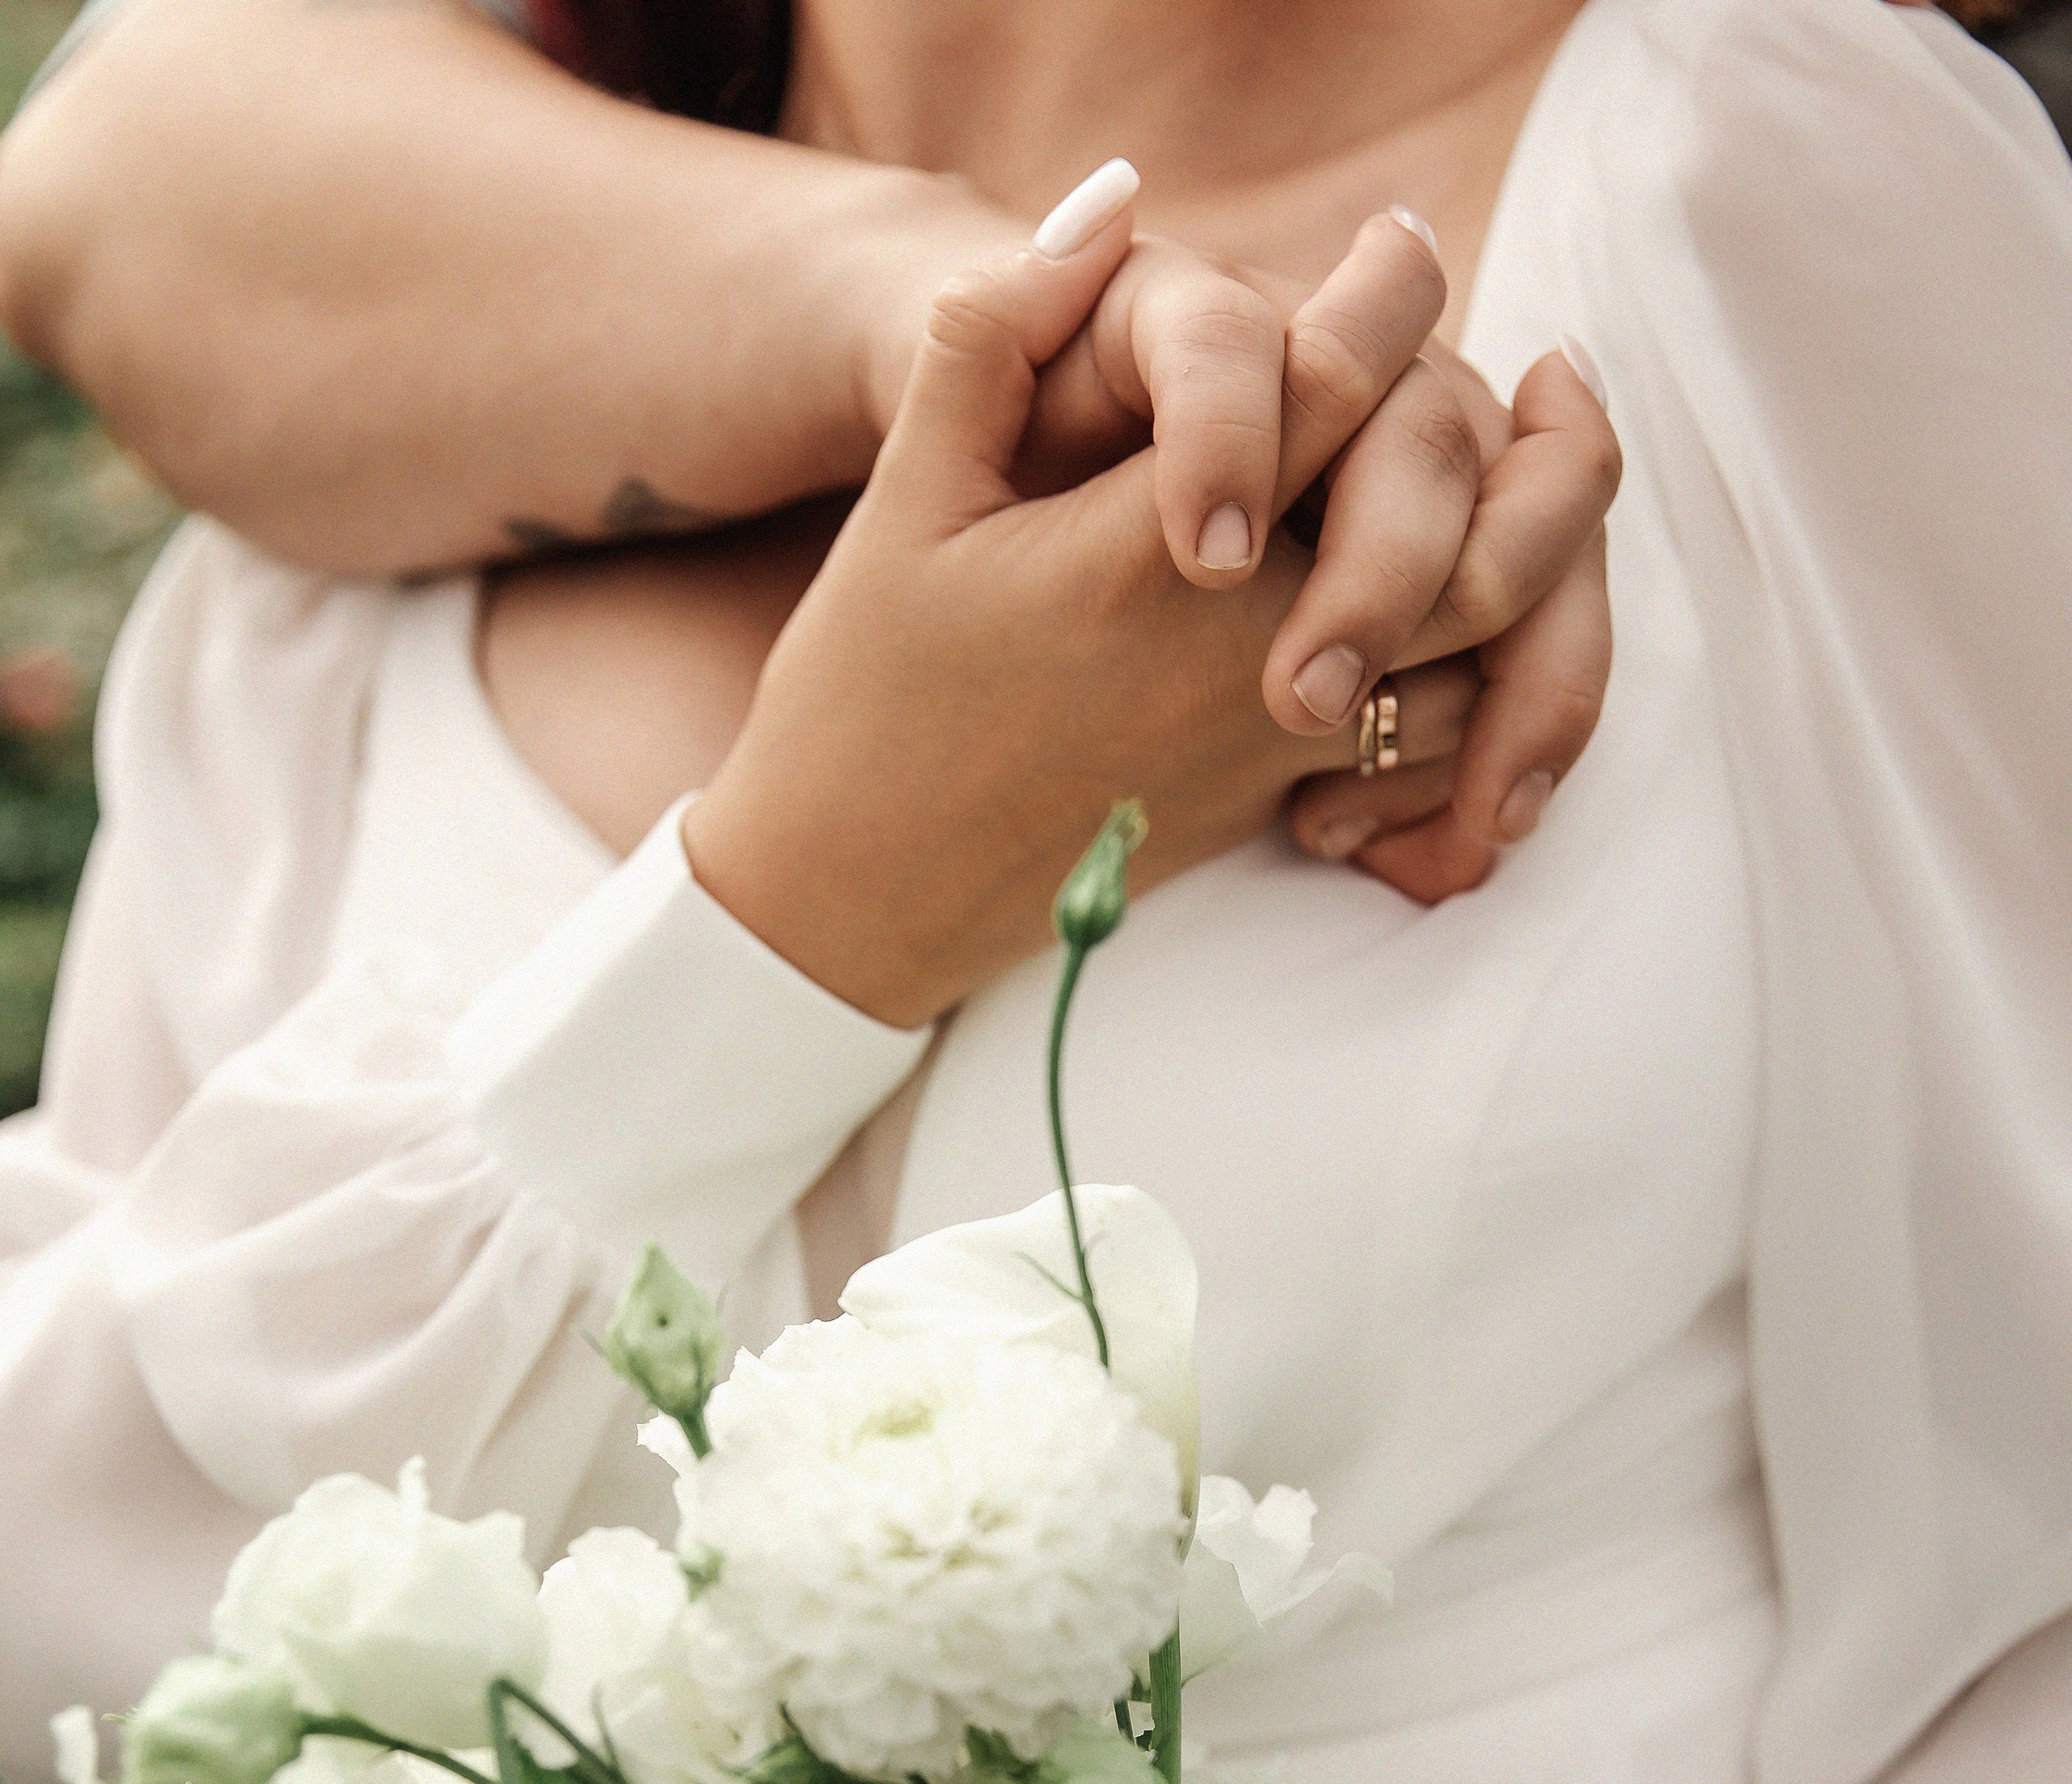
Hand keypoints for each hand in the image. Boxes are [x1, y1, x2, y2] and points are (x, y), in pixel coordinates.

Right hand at [686, 211, 1618, 1024]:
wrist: (858, 900)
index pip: (1328, 386)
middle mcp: (1236, 653)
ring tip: (1554, 455)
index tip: (1398, 246)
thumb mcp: (904, 498)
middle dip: (1515, 424)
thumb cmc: (866, 698)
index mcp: (1144, 558)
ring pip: (1481, 629)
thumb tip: (1108, 210)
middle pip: (1448, 506)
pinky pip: (1445, 729)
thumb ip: (992, 336)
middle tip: (1546, 364)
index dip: (1387, 293)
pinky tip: (1494, 600)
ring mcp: (1272, 740)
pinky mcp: (1279, 798)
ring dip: (1538, 538)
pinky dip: (1499, 665)